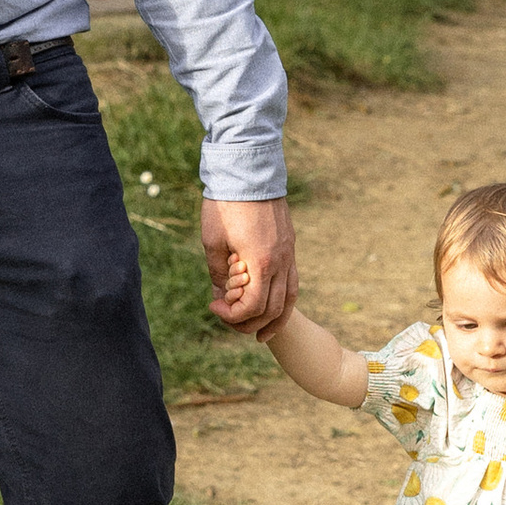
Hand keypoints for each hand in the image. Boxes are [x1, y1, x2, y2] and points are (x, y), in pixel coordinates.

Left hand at [201, 196, 296, 328]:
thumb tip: (221, 295)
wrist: (248, 172)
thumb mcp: (213, 241)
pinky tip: (271, 305)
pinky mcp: (290, 245)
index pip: (252, 306)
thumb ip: (218, 273)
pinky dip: (283, 299)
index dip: (232, 315)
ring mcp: (289, 253)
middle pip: (274, 309)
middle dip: (250, 322)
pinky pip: (292, 281)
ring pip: (290, 298)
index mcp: (261, 261)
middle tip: (229, 320)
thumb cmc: (226, 205)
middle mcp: (281, 261)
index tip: (214, 307)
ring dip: (274, 319)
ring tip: (260, 332)